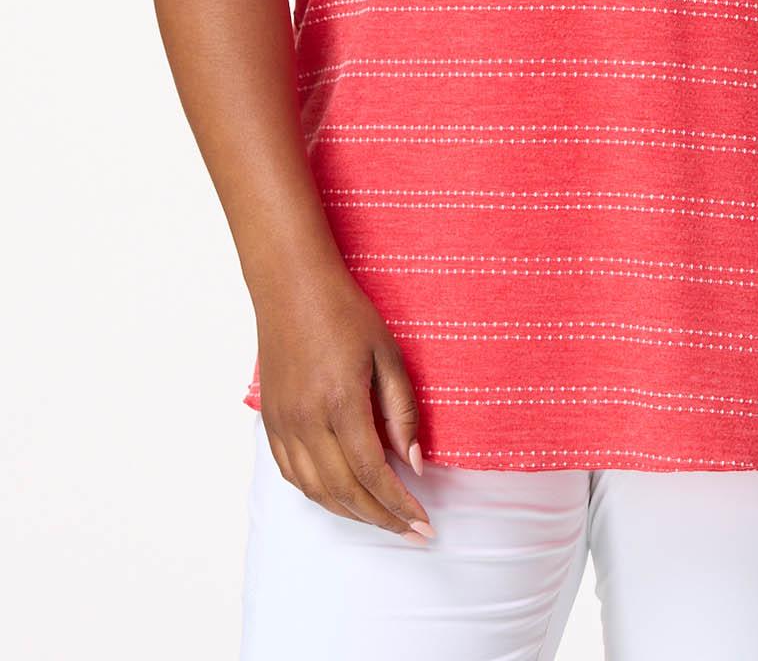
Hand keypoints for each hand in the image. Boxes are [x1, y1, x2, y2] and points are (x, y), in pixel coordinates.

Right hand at [252, 261, 435, 540]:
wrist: (290, 285)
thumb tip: (414, 463)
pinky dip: (320, 495)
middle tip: (413, 534)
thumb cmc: (344, 312)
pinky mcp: (270, 422)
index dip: (399, 505)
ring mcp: (283, 424)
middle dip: (382, 520)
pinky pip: (292, 475)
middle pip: (345, 491)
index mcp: (340, 402)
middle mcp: (306, 420)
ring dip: (352, 514)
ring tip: (384, 521)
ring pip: (316, 491)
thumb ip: (402, 411)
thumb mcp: (387, 353)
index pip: (372, 473)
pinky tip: (343, 498)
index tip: (424, 524)